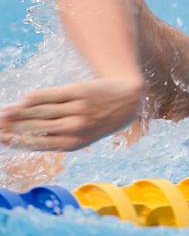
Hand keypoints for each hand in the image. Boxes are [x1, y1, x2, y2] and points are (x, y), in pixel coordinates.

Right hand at [0, 78, 143, 150]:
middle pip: (35, 127)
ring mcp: (77, 109)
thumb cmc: (102, 119)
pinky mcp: (79, 92)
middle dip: (12, 127)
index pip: (37, 143)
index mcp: (74, 143)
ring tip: (2, 112)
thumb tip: (27, 137)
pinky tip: (24, 99)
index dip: (16, 141)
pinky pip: (52, 95)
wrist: (129, 99)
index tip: (0, 138)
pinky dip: (36, 98)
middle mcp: (75, 127)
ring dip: (19, 112)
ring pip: (41, 111)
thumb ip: (59, 137)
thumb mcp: (85, 135)